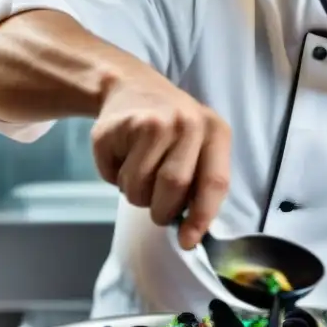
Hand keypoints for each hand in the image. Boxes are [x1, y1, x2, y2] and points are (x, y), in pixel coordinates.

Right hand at [90, 70, 231, 247]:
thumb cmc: (171, 128)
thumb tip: (191, 234)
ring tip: (138, 173)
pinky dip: (113, 178)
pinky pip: (112, 175)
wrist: (130, 85)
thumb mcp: (198, 145)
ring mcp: (150, 121)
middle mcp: (187, 122)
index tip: (188, 241)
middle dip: (162, 210)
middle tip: (156, 208)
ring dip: (135, 194)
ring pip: (138, 186)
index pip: (215, 181)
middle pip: (173, 187)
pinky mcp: (114, 126)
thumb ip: (201, 182)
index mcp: (215, 131)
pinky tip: (121, 156)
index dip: (202, 217)